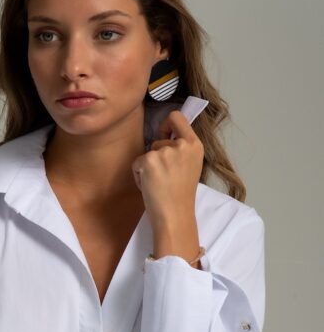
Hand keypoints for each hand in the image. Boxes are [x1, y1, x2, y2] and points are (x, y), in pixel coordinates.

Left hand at [131, 110, 203, 227]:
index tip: (164, 135)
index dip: (167, 125)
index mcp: (195, 144)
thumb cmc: (181, 195)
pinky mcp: (148, 160)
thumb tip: (167, 138)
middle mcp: (181, 145)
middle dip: (156, 156)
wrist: (175, 214)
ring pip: (147, 153)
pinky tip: (150, 187)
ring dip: (148, 168)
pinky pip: (137, 164)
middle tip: (165, 176)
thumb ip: (181, 150)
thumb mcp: (190, 165)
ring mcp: (164, 152)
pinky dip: (139, 176)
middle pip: (158, 140)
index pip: (177, 117)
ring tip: (159, 184)